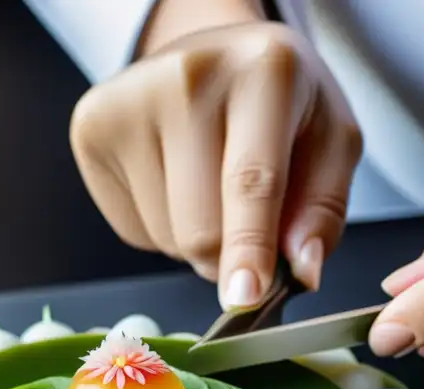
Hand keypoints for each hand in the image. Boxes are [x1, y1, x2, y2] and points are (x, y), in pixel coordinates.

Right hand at [69, 18, 360, 308]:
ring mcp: (128, 102)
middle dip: (229, 254)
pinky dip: (160, 226)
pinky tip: (173, 179)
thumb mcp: (331, 143)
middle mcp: (188, 76)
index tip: (243, 298)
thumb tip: (300, 270)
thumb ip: (323, 210)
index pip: (251, 181)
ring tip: (207, 183)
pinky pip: (132, 229)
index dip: (248, 247)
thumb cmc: (281, 103)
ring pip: (165, 238)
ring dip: (193, 240)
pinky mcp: (92, 128)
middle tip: (247, 220)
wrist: (218, 57)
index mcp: (264, 71)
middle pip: (200, 229)